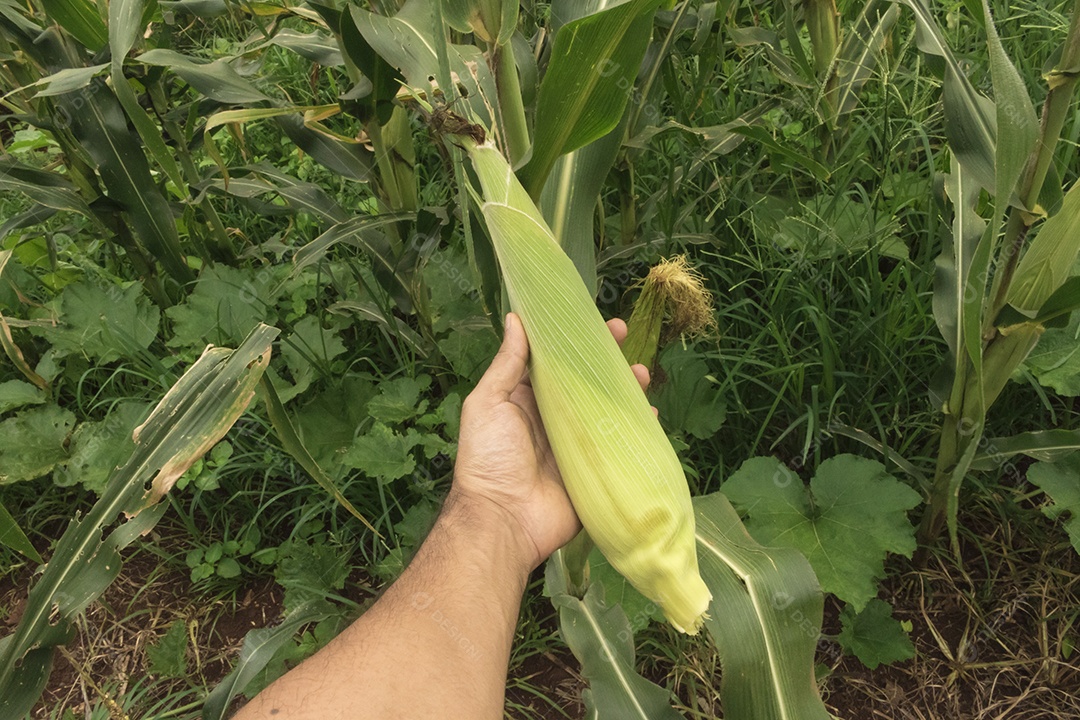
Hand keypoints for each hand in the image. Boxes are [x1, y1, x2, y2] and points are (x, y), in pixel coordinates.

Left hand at [451, 312, 650, 571]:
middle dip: (606, 359)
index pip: (555, 363)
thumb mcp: (488, 403)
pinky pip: (621, 446)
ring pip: (608, 410)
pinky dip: (638, 430)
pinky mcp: (595, 470)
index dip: (573, 340)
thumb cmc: (488, 458)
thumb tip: (515, 318)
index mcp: (527, 400)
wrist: (503, 520)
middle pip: (587, 383)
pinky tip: (651, 414)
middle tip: (623, 335)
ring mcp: (577, 445)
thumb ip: (506, 364)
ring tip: (642, 372)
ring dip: (627, 389)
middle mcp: (555, 419)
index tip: (593, 318)